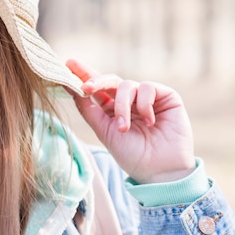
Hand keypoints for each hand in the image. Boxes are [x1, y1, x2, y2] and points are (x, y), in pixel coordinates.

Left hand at [65, 59, 194, 183]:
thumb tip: (71, 89)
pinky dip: (144, 104)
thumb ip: (88, 110)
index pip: (96, 88)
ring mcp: (147, 98)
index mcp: (111, 109)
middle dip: (95, 81)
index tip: (67, 64)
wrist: (160, 171)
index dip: (83, 75)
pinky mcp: (166, 96)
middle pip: (108, 80)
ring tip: (124, 127)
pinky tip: (150, 121)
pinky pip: (147, 87)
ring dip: (122, 106)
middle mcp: (128, 101)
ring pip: (126, 85)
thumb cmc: (131, 154)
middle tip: (86, 87)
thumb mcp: (104, 131)